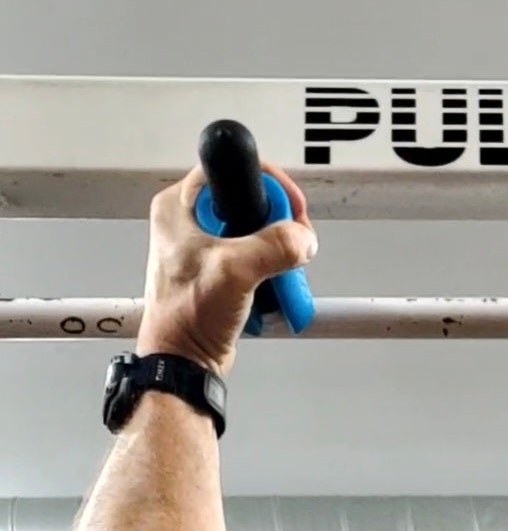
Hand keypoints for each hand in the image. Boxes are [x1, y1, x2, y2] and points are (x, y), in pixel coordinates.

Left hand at [137, 163, 317, 375]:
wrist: (184, 361)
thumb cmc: (184, 318)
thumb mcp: (233, 272)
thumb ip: (273, 247)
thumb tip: (302, 239)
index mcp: (181, 205)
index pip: (235, 169)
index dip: (269, 186)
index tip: (289, 210)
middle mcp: (192, 220)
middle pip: (253, 201)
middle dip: (279, 227)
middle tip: (288, 248)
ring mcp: (208, 246)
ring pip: (260, 232)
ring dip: (277, 255)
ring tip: (276, 274)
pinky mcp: (222, 270)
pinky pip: (259, 259)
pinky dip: (271, 273)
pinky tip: (268, 289)